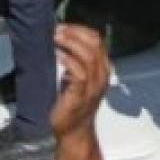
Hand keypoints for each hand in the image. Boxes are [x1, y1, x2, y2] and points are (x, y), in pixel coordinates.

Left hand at [50, 24, 110, 143]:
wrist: (73, 132)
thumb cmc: (73, 103)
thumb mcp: (80, 78)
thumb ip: (79, 61)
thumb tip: (64, 38)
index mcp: (103, 69)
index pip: (98, 40)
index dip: (81, 30)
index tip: (64, 26)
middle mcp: (102, 76)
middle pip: (94, 45)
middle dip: (75, 33)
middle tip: (57, 30)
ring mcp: (93, 86)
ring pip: (88, 56)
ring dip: (71, 43)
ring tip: (56, 38)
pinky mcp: (81, 95)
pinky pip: (79, 72)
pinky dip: (68, 60)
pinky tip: (57, 55)